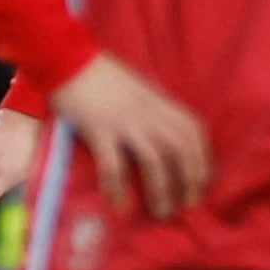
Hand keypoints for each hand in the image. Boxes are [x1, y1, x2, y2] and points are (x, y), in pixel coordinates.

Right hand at [48, 53, 208, 218]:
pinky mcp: (99, 130)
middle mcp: (148, 112)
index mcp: (158, 100)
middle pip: (181, 148)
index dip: (202, 156)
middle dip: (190, 179)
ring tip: (161, 211)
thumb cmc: (100, 74)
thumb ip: (152, 107)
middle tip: (188, 203)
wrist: (66, 58)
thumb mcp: (137, 87)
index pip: (193, 130)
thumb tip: (165, 131)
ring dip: (161, 190)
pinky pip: (113, 165)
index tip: (202, 179)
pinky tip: (118, 204)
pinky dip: (117, 187)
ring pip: (155, 161)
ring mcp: (125, 121)